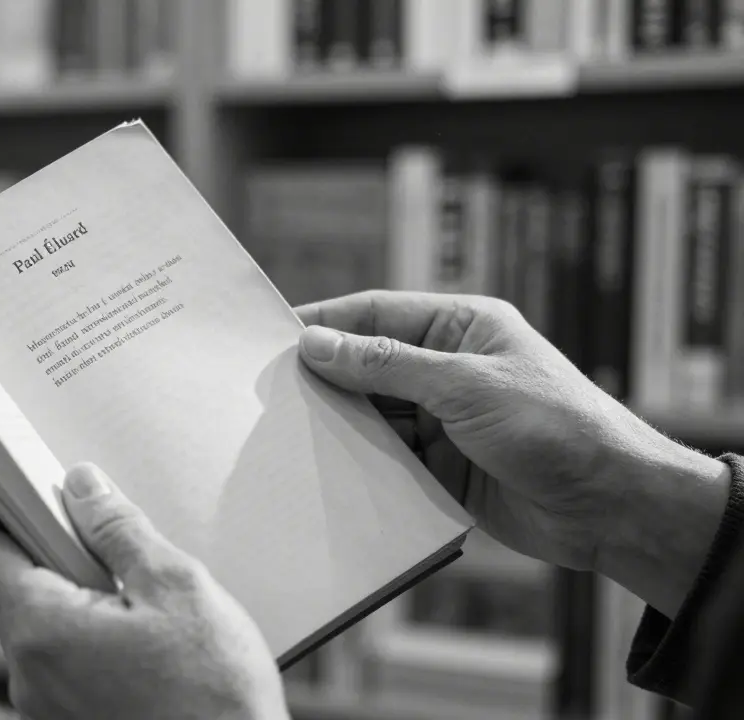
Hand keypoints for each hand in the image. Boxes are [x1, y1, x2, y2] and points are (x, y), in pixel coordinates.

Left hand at [0, 463, 289, 719]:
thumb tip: (84, 488)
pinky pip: (62, 660)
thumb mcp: (177, 588)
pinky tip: (142, 634)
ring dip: (77, 594)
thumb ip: (120, 530)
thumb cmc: (216, 701)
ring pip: (42, 624)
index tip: (6, 477)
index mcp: (42, 632)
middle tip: (99, 527)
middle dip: (51, 547)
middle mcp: (29, 675)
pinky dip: (89, 633)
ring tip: (138, 592)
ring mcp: (45, 706)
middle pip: (12, 585)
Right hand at [294, 290, 729, 617]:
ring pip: (373, 413)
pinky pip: (387, 457)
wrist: (609, 506)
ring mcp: (443, 418)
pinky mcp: (441, 465)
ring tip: (288, 431)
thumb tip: (317, 344)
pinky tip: (327, 467)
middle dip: (325, 377)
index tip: (275, 338)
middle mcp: (447, 368)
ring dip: (340, 423)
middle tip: (269, 391)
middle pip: (368, 364)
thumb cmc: (554, 426)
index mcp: (460, 327)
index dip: (326, 323)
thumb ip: (387, 365)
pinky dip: (360, 461)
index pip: (376, 315)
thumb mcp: (465, 386)